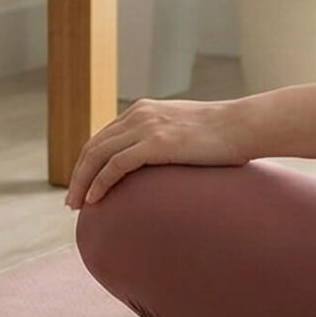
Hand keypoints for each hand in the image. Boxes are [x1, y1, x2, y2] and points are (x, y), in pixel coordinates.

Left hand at [66, 97, 255, 209]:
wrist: (243, 125)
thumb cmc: (222, 135)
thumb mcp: (185, 133)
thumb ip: (167, 142)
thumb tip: (163, 166)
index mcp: (143, 110)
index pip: (103, 137)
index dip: (88, 162)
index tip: (83, 185)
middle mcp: (138, 114)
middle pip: (94, 146)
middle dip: (78, 174)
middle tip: (72, 202)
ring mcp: (146, 127)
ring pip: (98, 155)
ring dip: (82, 182)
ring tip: (77, 206)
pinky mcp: (155, 143)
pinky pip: (115, 165)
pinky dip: (100, 183)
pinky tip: (94, 200)